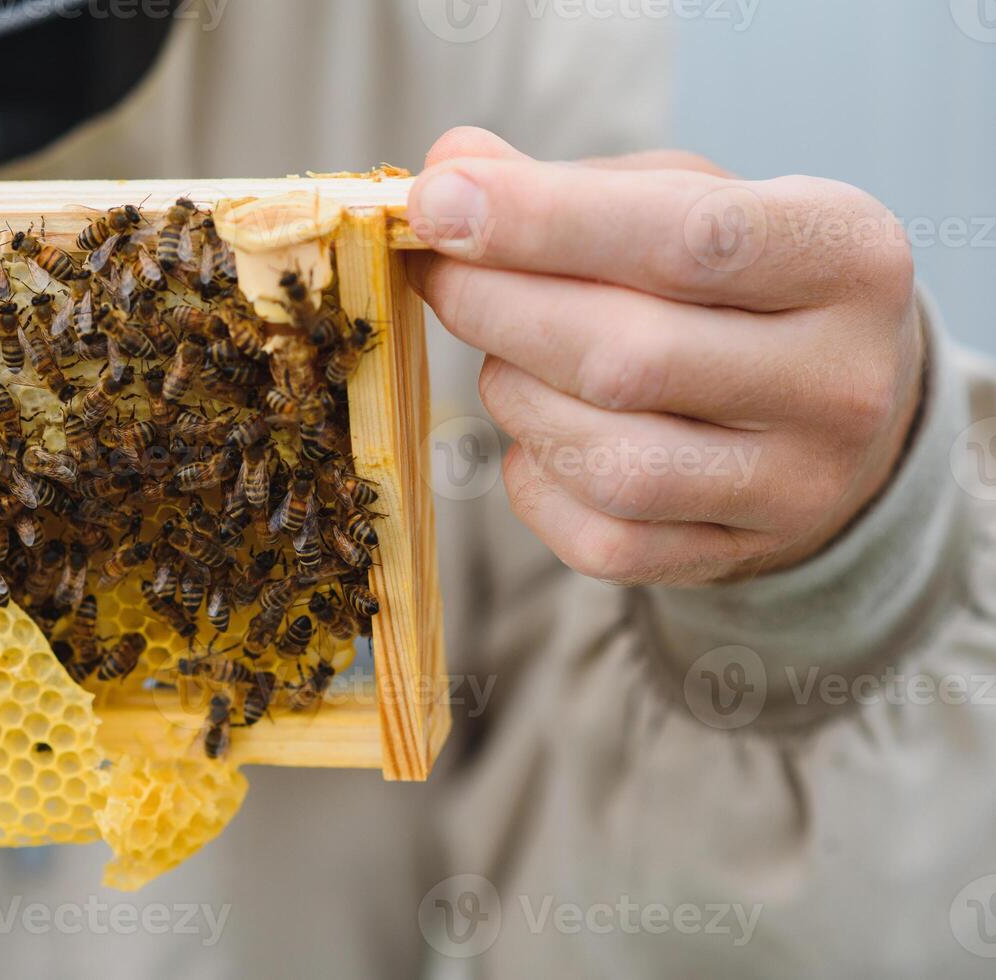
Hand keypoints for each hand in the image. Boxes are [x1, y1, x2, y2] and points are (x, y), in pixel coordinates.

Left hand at [406, 128, 923, 585]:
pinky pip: (599, 539)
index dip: (542, 220)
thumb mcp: (685, 199)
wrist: (836, 404)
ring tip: (508, 357)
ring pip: (608, 461)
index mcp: (848, 255)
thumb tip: (447, 172)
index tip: (437, 202)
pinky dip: (537, 479)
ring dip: (517, 397)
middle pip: (629, 357)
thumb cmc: (735, 281)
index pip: (688, 238)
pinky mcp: (740, 558)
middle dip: (498, 309)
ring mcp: (797, 486)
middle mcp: (843, 380)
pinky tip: (543, 435)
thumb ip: (570, 186)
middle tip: (442, 273)